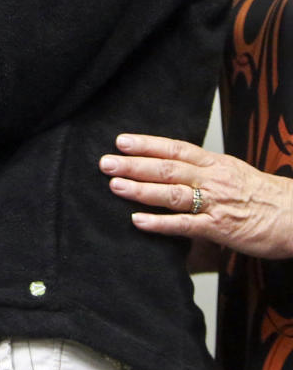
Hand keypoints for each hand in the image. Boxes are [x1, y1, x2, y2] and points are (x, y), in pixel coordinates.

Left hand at [100, 132, 292, 259]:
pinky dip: (160, 223)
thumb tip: (173, 166)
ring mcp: (215, 203)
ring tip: (115, 186)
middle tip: (106, 162)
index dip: (146, 143)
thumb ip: (203, 169)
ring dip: (140, 190)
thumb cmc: (264, 195)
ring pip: (172, 194)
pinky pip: (185, 225)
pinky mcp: (220, 228)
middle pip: (166, 168)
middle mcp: (212, 178)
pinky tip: (138, 220)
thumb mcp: (233, 171)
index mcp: (214, 162)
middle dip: (133, 165)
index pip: (174, 148)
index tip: (121, 141)